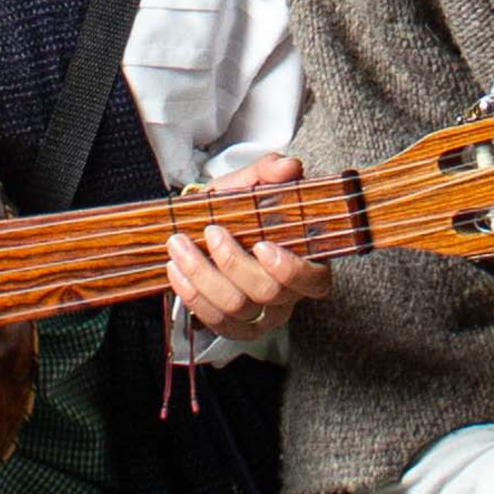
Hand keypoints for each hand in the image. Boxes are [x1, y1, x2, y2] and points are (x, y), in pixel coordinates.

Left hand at [164, 155, 332, 340]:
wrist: (210, 224)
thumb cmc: (240, 207)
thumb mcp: (252, 182)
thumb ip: (269, 171)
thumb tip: (287, 167)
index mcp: (307, 260)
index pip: (315, 280)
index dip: (291, 270)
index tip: (262, 246)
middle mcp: (289, 295)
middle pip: (268, 293)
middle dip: (233, 263)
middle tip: (210, 232)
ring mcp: (262, 315)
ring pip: (236, 309)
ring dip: (203, 276)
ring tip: (180, 246)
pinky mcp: (234, 326)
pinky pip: (216, 322)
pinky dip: (193, 296)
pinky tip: (178, 271)